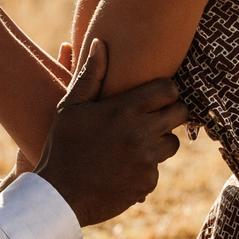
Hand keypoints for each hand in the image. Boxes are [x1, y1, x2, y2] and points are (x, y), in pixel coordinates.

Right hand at [34, 40, 189, 225]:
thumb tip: (100, 42)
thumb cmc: (63, 146)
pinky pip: (157, 169)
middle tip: (156, 117)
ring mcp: (146, 159)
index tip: (158, 95)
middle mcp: (140, 132)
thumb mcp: (71, 107)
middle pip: (180, 114)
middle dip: (171, 113)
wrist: (59, 195)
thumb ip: (90, 75)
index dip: (167, 90)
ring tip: (136, 144)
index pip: (168, 89)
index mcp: (123, 109)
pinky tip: (123, 169)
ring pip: (173, 143)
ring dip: (160, 142)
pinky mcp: (147, 182)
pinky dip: (145, 169)